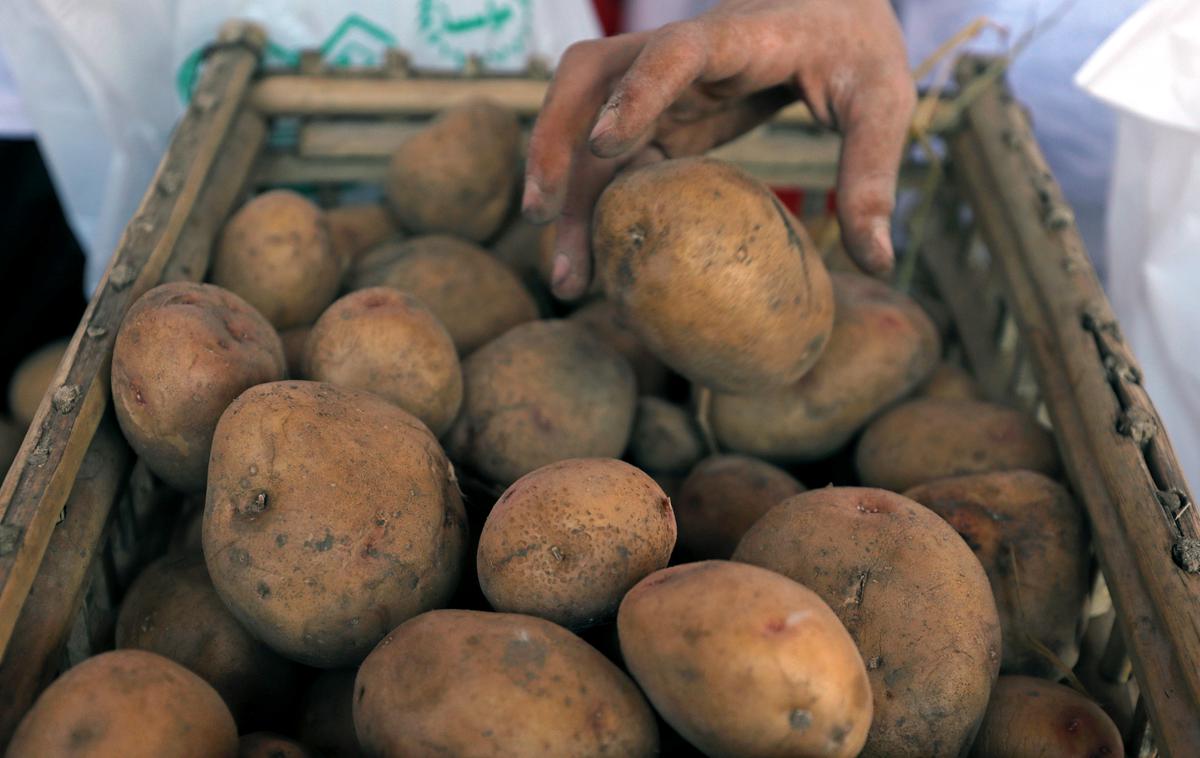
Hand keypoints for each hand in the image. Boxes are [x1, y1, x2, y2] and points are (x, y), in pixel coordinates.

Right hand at [523, 0, 914, 299]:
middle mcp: (680, 56)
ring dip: (567, 194)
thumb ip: (874, 172)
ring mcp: (661, 85)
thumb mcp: (883, 100)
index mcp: (735, 37)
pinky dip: (597, 206)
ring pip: (587, 125)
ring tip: (570, 277)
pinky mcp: (661, 116)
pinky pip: (612, 158)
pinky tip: (600, 261)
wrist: (829, 8)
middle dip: (556, 143)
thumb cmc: (855, 45)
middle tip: (543, 218)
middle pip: (590, 81)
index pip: (671, 52)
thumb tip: (876, 259)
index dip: (635, 93)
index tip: (604, 144)